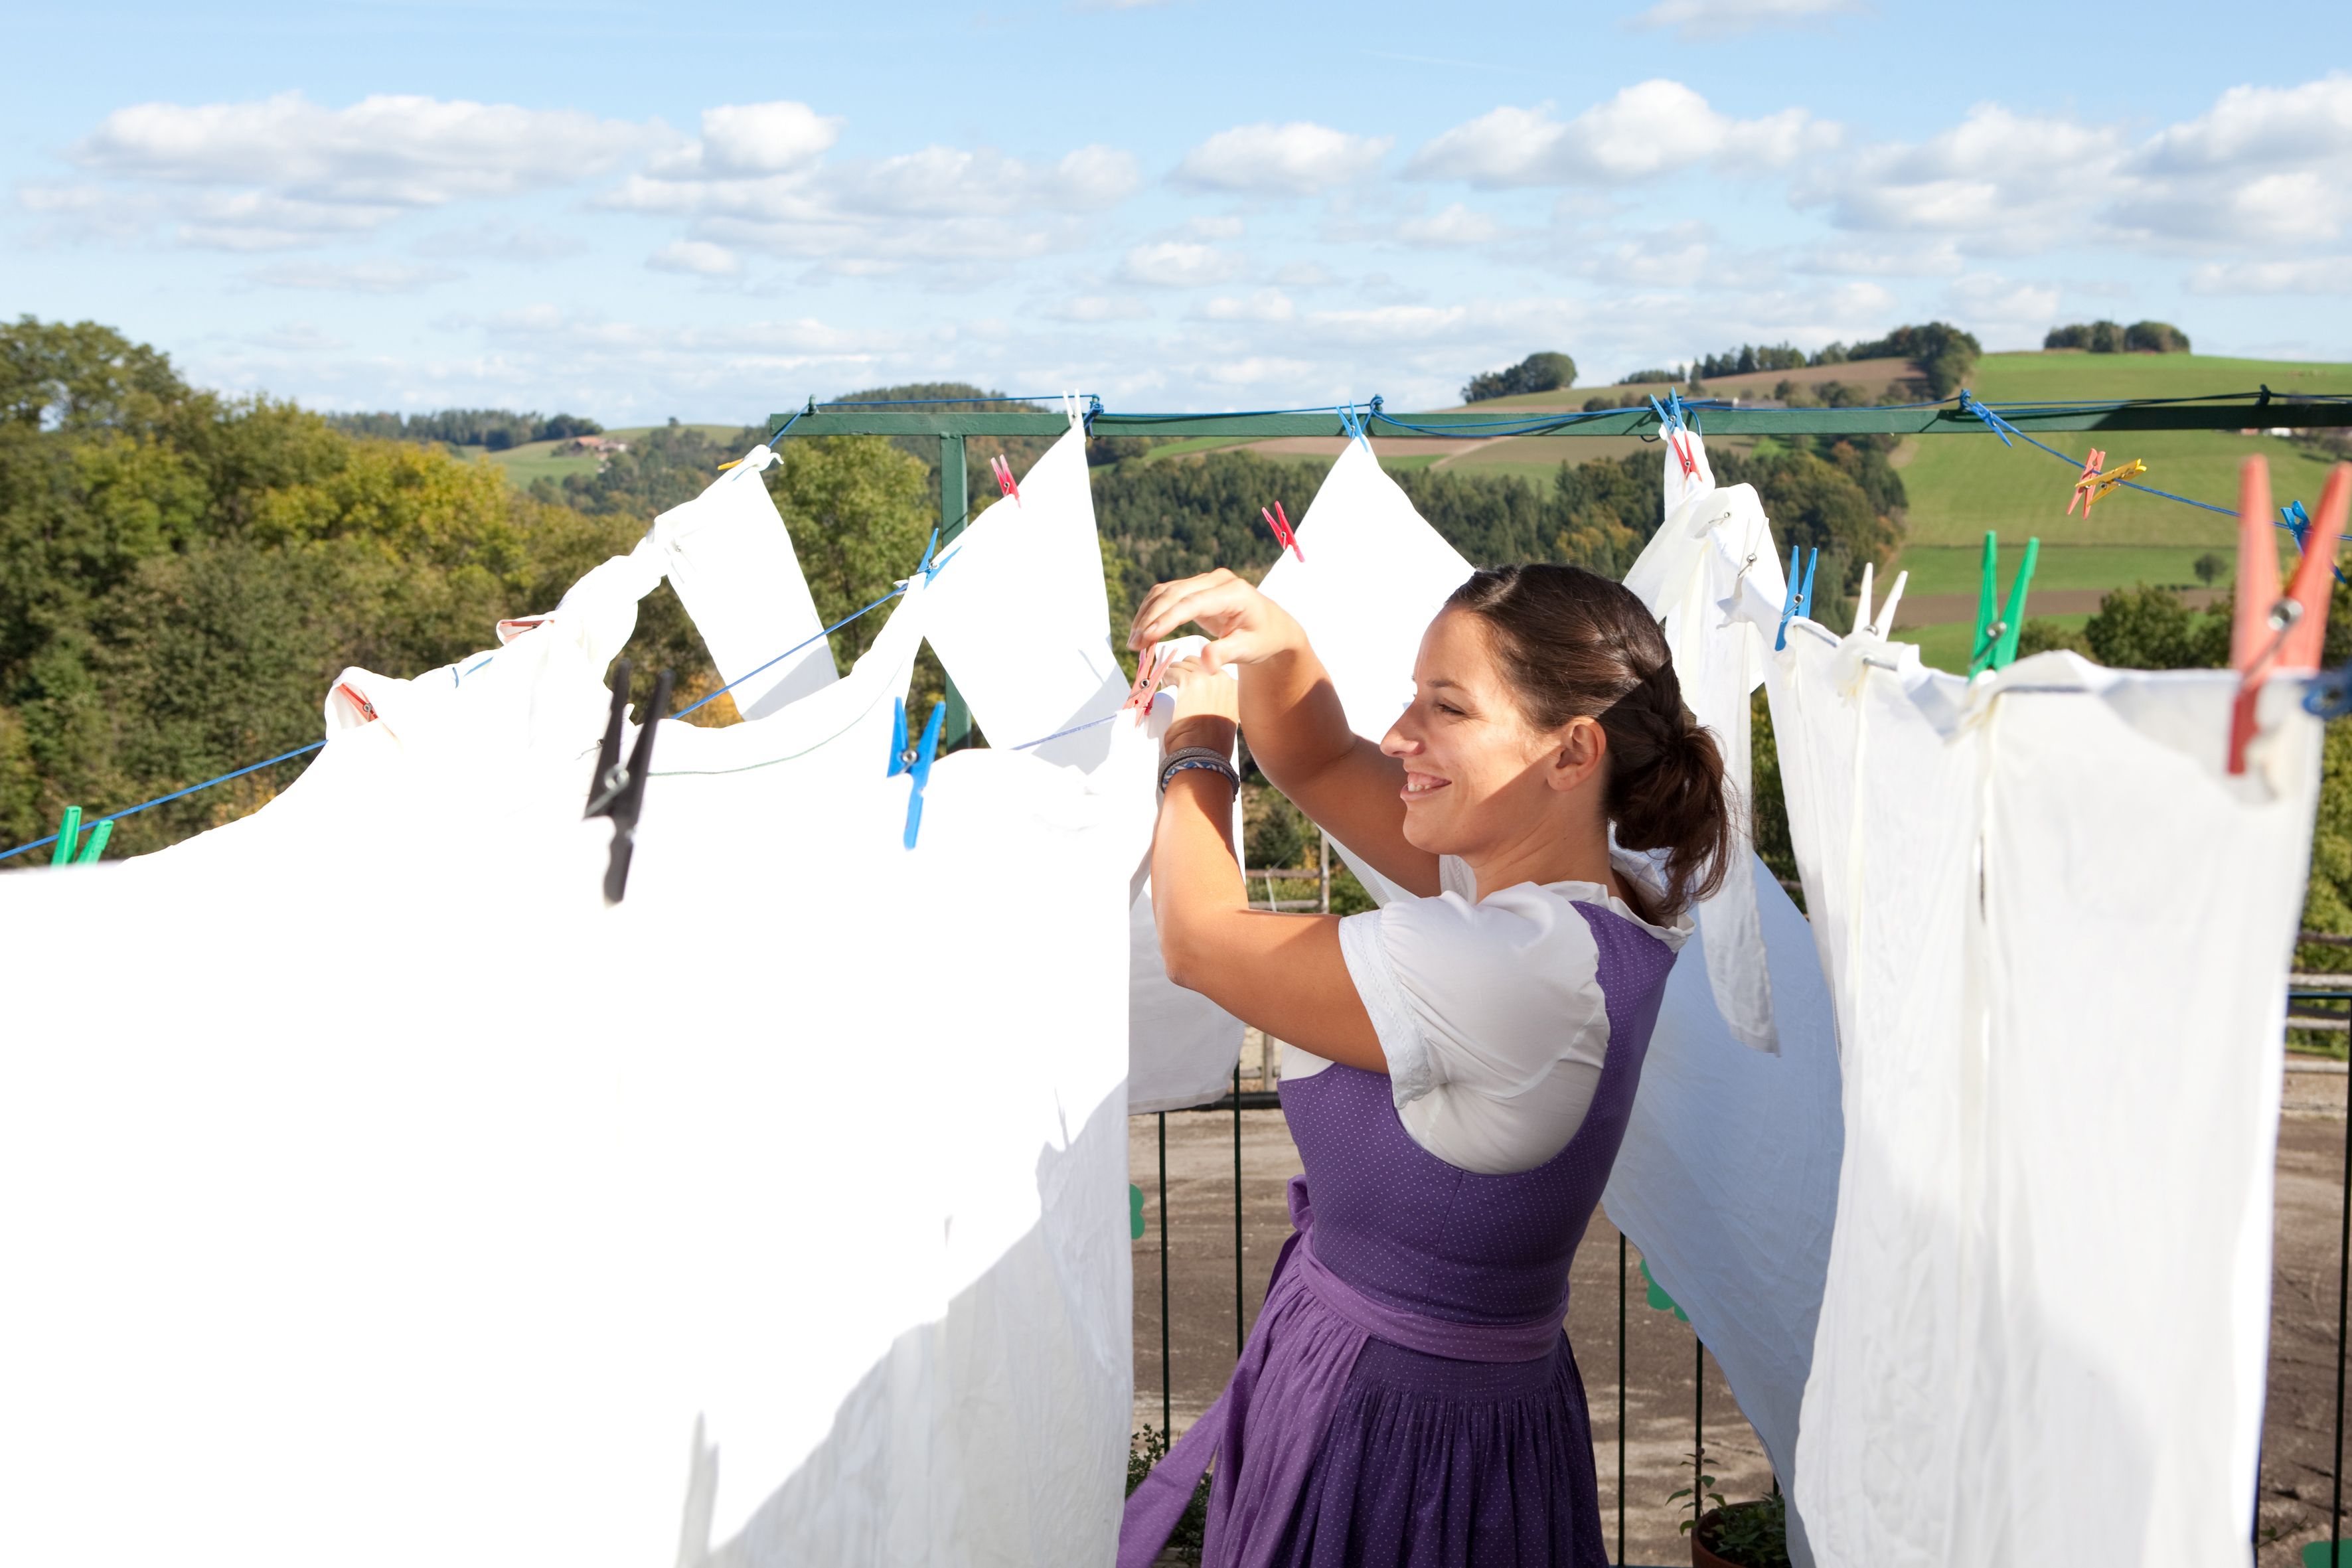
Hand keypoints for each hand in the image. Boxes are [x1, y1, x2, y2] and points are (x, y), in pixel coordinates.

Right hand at [1128, 569, 1300, 674]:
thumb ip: (1226, 654)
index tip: (1148, 637)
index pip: (1192, 603)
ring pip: (1166, 591)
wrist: (1272, 627)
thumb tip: (1205, 663)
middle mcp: (1217, 581)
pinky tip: (1143, 630)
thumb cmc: (1263, 639)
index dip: (1167, 619)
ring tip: (1134, 641)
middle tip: (1134, 645)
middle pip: (1174, 593)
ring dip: (1147, 614)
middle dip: (1150, 618)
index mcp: (1233, 593)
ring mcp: (1206, 582)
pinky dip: (1153, 611)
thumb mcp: (1249, 650)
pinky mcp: (1196, 588)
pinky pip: (1168, 595)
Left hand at [1161, 656, 1238, 756]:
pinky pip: (1172, 671)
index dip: (1200, 675)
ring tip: (1169, 685)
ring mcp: (1209, 679)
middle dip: (1186, 670)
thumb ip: (1219, 702)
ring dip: (1175, 672)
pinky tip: (1165, 686)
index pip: (1215, 670)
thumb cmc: (1210, 745)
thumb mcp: (1223, 718)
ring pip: (1184, 664)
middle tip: (1177, 683)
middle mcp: (1225, 680)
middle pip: (1200, 662)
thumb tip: (1204, 698)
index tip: (1191, 685)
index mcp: (1235, 689)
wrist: (1203, 755)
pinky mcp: (1191, 682)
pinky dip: (1166, 677)